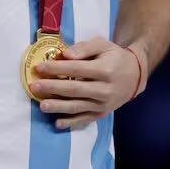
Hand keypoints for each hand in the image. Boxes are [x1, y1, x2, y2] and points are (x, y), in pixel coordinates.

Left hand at [28, 37, 144, 129]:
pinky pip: (84, 120)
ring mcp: (103, 104)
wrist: (134, 76)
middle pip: (75, 90)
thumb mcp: (102, 45)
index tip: (39, 67)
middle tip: (34, 86)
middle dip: (53, 88)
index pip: (76, 69)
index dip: (56, 68)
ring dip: (58, 107)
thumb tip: (64, 55)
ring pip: (78, 107)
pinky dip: (71, 123)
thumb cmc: (114, 57)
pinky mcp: (101, 114)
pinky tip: (57, 123)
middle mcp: (105, 89)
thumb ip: (84, 48)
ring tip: (41, 105)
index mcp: (105, 70)